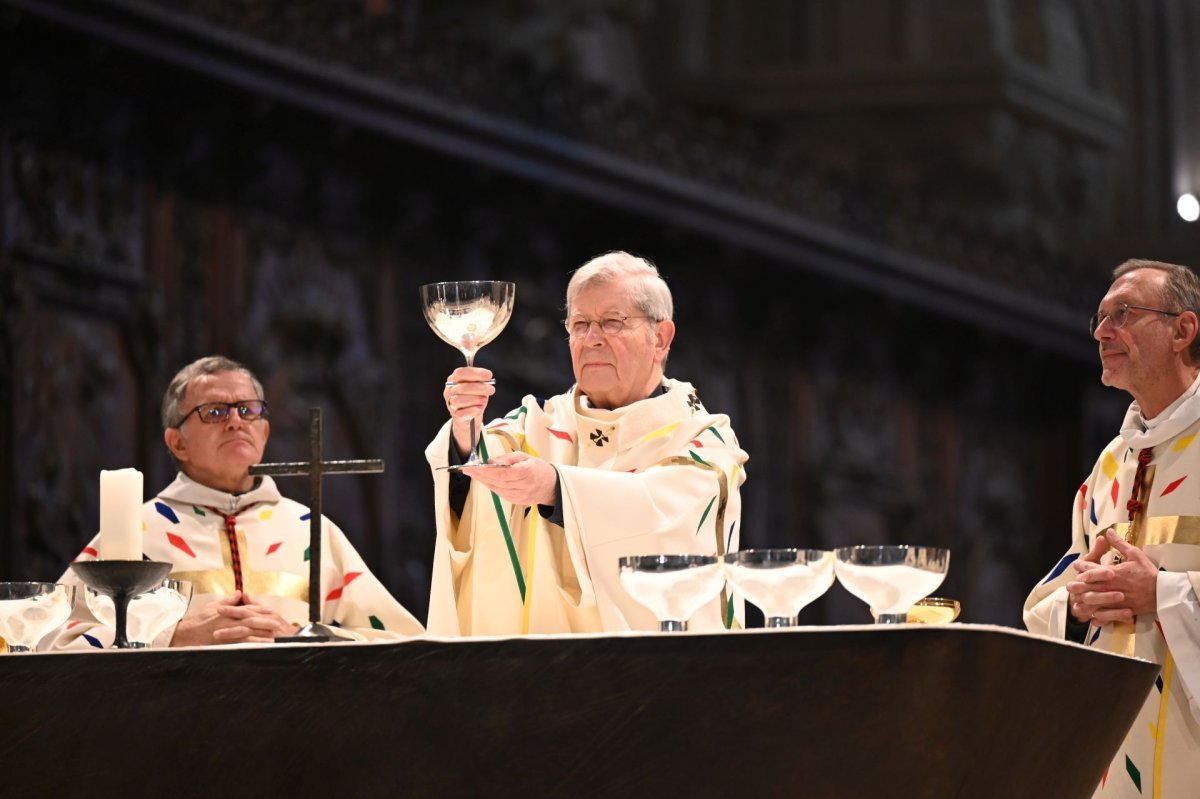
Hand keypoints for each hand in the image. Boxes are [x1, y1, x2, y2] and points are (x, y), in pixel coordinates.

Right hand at [169, 591, 295, 645]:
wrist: (185, 634)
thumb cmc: (199, 621)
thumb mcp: (213, 606)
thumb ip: (228, 601)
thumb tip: (239, 593)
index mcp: (229, 612)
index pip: (248, 610)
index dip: (261, 612)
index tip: (273, 614)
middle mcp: (229, 620)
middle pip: (251, 619)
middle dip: (266, 622)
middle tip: (279, 624)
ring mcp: (227, 631)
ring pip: (248, 631)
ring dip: (262, 633)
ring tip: (274, 636)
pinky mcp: (224, 641)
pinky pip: (241, 642)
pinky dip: (253, 643)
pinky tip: (262, 645)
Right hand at [444, 367, 494, 458]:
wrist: (470, 418)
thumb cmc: (474, 399)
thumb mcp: (478, 388)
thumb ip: (480, 382)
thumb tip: (486, 380)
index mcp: (454, 380)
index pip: (460, 373)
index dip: (475, 373)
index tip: (489, 375)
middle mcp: (449, 391)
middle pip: (461, 387)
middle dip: (479, 388)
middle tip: (491, 389)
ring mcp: (451, 404)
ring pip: (459, 400)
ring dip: (475, 399)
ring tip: (484, 400)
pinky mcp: (455, 416)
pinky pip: (463, 413)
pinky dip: (473, 410)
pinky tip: (479, 409)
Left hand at [462, 452, 557, 506]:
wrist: (551, 486)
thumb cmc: (538, 468)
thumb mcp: (525, 457)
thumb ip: (507, 459)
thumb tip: (490, 462)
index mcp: (526, 473)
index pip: (500, 474)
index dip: (484, 471)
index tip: (471, 466)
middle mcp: (522, 487)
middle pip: (495, 482)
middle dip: (479, 475)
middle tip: (467, 469)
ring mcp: (519, 497)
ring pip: (495, 489)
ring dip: (483, 481)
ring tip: (473, 473)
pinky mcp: (516, 502)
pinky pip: (499, 493)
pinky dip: (491, 486)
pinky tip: (485, 480)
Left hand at [1066, 529, 1158, 624]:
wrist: (1162, 593)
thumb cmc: (1148, 573)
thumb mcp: (1135, 554)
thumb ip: (1119, 544)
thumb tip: (1108, 532)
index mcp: (1112, 573)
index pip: (1090, 569)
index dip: (1081, 567)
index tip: (1077, 566)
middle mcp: (1110, 587)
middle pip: (1087, 587)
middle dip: (1077, 586)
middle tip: (1070, 586)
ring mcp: (1114, 600)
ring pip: (1093, 602)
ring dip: (1083, 601)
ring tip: (1076, 601)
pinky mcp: (1120, 611)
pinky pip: (1105, 615)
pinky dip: (1097, 616)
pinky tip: (1091, 616)